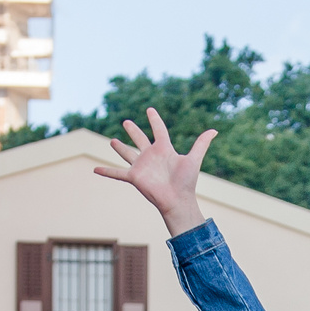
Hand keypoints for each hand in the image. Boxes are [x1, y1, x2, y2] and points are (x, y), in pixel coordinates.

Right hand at [94, 108, 214, 235]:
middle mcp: (151, 156)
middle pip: (140, 139)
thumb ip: (201, 144)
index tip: (150, 110)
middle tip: (126, 122)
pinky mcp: (134, 177)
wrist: (178, 200)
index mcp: (164, 149)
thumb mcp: (194, 159)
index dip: (155, 119)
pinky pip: (117, 173)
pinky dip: (106, 172)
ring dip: (120, 147)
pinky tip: (95, 170)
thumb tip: (214, 130)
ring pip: (127, 153)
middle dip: (133, 131)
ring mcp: (141, 166)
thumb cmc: (186, 182)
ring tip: (112, 141)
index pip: (159, 130)